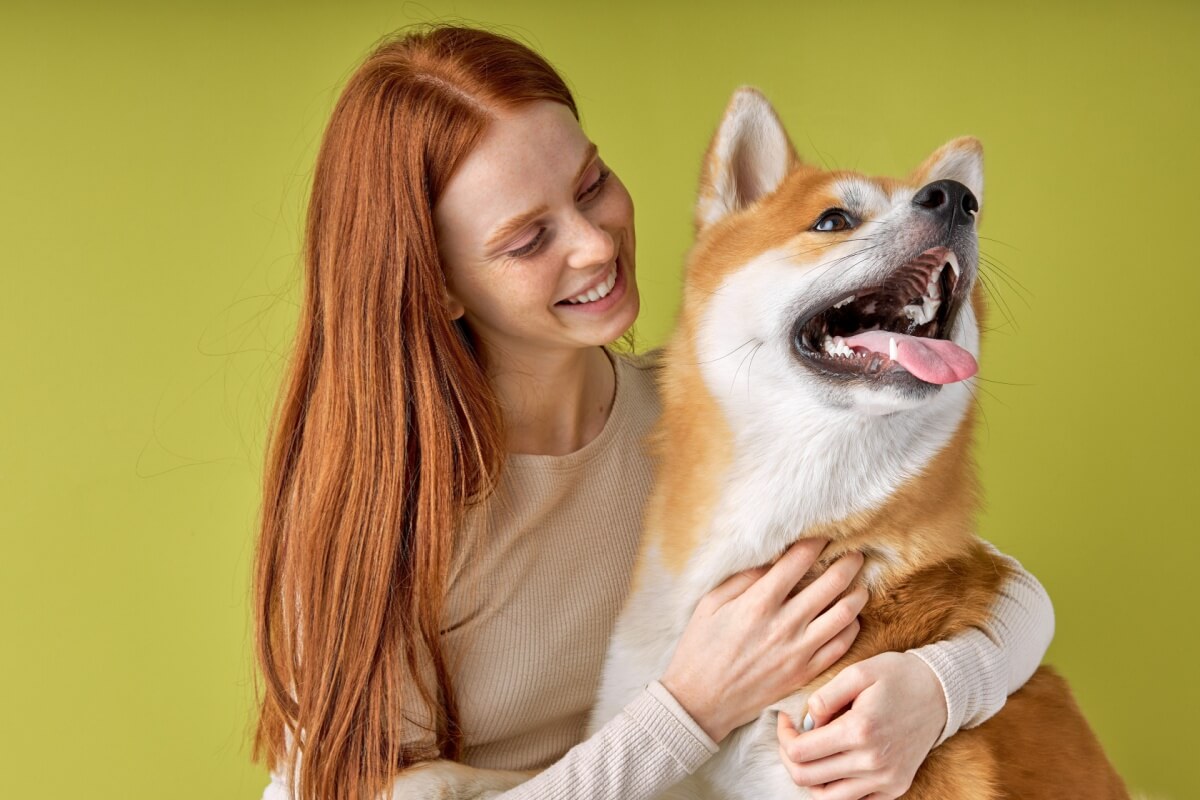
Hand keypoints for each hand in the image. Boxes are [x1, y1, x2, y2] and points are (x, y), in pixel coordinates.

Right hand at [661, 539, 866, 742]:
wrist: (701, 701)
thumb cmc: (700, 649)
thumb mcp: (711, 605)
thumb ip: (743, 580)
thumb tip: (772, 561)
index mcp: (758, 603)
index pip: (798, 561)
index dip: (816, 543)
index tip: (825, 535)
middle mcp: (783, 625)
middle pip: (831, 584)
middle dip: (848, 563)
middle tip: (855, 554)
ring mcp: (798, 651)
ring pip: (844, 614)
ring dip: (856, 594)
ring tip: (859, 584)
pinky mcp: (804, 673)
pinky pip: (841, 646)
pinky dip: (851, 627)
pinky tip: (850, 618)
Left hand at [777, 652, 946, 799]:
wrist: (941, 692)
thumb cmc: (897, 676)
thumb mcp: (858, 672)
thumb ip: (825, 697)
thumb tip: (806, 722)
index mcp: (859, 730)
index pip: (799, 752)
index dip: (783, 736)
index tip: (786, 720)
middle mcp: (872, 762)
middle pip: (806, 778)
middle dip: (789, 757)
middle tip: (791, 737)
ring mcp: (885, 779)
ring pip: (826, 798)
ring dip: (809, 777)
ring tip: (810, 753)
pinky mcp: (894, 788)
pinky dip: (834, 787)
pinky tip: (833, 763)